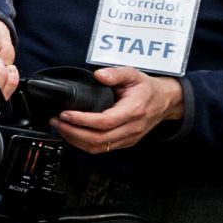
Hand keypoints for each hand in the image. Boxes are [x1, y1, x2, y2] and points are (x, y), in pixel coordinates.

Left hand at [52, 65, 184, 154]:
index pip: (104, 122)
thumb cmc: (147, 88)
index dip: (82, 120)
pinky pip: (102, 149)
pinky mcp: (125, 143)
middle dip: (72, 132)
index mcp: (133, 111)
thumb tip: (99, 75)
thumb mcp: (133, 74)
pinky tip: (72, 134)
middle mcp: (132, 128)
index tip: (65, 114)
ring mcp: (129, 138)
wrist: (166, 101)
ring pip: (98, 147)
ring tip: (60, 127)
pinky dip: (83, 144)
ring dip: (75, 140)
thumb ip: (116, 73)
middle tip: (56, 121)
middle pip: (98, 139)